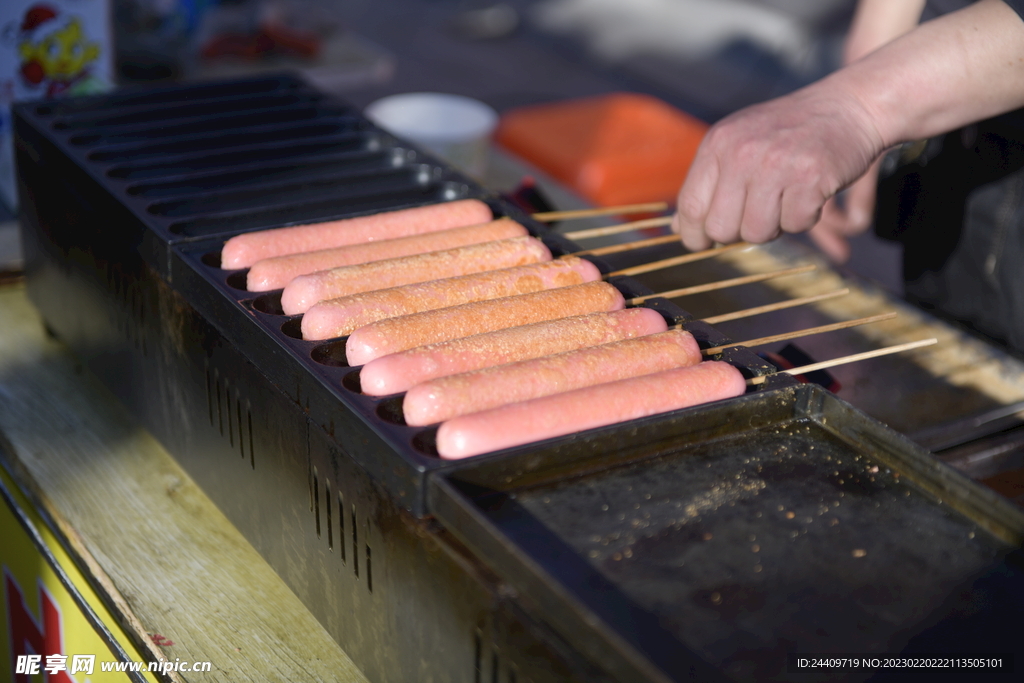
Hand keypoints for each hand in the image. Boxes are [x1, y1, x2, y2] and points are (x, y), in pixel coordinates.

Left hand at [672, 78, 884, 251]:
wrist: (849, 106)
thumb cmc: (789, 133)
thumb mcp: (739, 143)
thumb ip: (708, 183)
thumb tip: (679, 228)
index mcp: (718, 144)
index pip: (690, 205)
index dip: (695, 234)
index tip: (703, 242)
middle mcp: (741, 152)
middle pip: (721, 228)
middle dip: (739, 231)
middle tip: (759, 213)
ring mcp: (775, 164)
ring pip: (757, 232)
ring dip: (775, 225)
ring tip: (786, 198)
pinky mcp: (810, 177)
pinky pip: (795, 225)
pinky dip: (805, 218)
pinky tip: (810, 192)